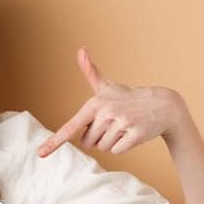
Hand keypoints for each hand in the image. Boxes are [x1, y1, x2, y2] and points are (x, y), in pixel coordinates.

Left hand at [37, 46, 188, 157]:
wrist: (162, 104)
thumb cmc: (128, 97)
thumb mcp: (107, 86)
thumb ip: (90, 72)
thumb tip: (80, 49)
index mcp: (95, 104)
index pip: (70, 126)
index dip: (54, 141)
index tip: (40, 154)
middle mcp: (106, 113)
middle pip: (87, 142)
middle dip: (97, 137)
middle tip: (112, 123)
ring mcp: (122, 123)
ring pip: (103, 147)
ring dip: (111, 142)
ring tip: (122, 126)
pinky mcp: (136, 134)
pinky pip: (117, 151)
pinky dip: (122, 146)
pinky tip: (131, 132)